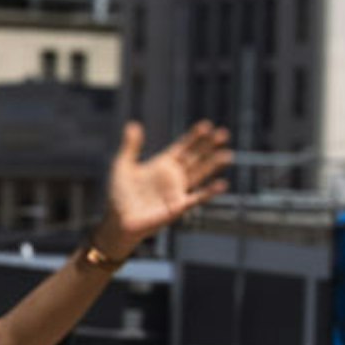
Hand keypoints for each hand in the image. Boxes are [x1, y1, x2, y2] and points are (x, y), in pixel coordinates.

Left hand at [97, 121, 234, 255]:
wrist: (117, 220)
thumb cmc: (119, 195)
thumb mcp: (123, 166)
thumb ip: (131, 146)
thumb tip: (133, 124)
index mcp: (163, 165)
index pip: (183, 147)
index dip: (195, 137)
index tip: (207, 125)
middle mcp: (174, 176)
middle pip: (195, 157)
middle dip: (209, 146)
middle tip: (224, 133)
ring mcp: (177, 191)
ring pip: (200, 174)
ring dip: (213, 165)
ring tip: (227, 154)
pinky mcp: (178, 206)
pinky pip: (197, 198)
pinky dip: (209, 192)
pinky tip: (222, 184)